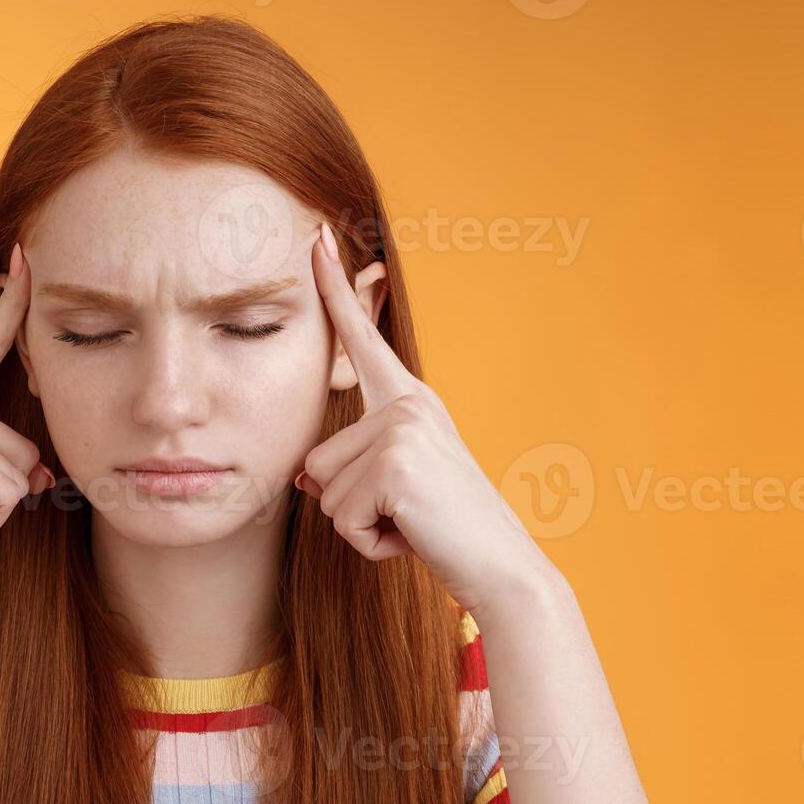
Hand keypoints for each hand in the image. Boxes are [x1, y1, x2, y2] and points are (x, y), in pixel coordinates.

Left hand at [295, 224, 551, 612]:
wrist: (501, 567)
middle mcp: (407, 403)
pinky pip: (341, 518)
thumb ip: (350, 469)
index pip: (361, 338)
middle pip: (316, 461)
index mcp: (408, 400)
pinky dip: (369, 544)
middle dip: (348, 505)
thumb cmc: (447, 531)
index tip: (315, 236)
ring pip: (324, 491)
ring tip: (410, 524)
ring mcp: (402, 429)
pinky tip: (411, 536)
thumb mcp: (394, 488)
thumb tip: (302, 478)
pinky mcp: (394, 464)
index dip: (333, 288)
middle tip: (407, 514)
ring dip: (360, 525)